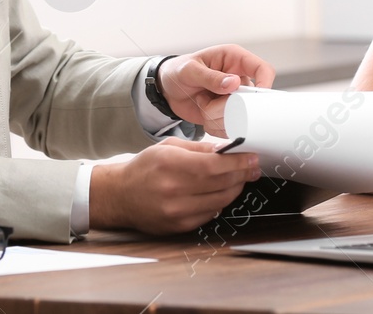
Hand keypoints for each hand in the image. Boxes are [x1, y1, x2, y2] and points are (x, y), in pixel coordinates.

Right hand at [88, 138, 260, 232]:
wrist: (120, 195)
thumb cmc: (143, 168)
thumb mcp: (169, 147)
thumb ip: (199, 148)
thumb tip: (226, 149)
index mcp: (171, 165)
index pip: (215, 165)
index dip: (238, 163)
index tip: (251, 158)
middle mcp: (174, 191)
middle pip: (221, 184)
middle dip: (242, 175)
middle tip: (252, 168)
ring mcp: (177, 212)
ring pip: (219, 202)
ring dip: (234, 189)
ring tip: (239, 179)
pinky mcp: (179, 226)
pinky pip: (210, 215)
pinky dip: (219, 203)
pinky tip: (220, 193)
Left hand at [158, 45, 275, 135]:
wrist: (167, 90)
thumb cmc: (178, 71)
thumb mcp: (190, 70)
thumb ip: (210, 76)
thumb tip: (234, 82)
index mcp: (234, 59)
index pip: (262, 69)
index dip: (264, 84)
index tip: (255, 99)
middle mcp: (238, 78)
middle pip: (253, 98)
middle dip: (232, 106)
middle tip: (212, 103)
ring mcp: (234, 97)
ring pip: (241, 115)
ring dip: (219, 115)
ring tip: (203, 103)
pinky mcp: (228, 113)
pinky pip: (230, 126)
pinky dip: (216, 124)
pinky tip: (203, 113)